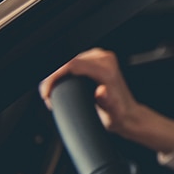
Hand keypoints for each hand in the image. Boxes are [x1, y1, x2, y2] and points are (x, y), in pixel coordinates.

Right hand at [39, 48, 173, 152]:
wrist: (128, 115)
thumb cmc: (118, 115)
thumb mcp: (112, 112)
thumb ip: (106, 102)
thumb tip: (101, 92)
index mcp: (107, 70)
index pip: (71, 64)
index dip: (53, 76)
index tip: (46, 91)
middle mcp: (105, 60)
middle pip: (68, 62)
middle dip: (53, 78)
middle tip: (46, 96)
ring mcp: (101, 58)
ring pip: (69, 62)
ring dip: (57, 75)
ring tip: (51, 92)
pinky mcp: (97, 60)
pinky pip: (74, 62)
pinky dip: (64, 73)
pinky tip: (60, 84)